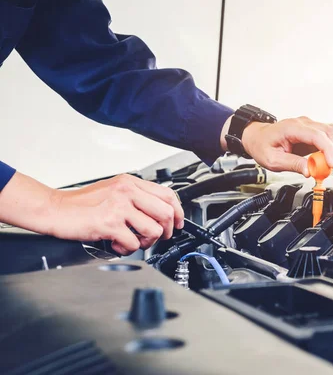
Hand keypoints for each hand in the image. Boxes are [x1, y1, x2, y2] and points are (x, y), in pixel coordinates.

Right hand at [47, 174, 183, 254]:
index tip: (178, 223)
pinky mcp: (109, 224)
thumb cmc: (81, 203)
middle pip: (166, 213)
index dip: (178, 212)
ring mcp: (119, 207)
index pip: (168, 195)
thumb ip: (135, 196)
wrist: (54, 209)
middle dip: (166, 230)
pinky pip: (133, 243)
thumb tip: (159, 211)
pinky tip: (116, 244)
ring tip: (132, 241)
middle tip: (157, 237)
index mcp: (130, 182)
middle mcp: (127, 192)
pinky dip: (126, 249)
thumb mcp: (113, 189)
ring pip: (153, 230)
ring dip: (145, 242)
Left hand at [221, 115, 332, 176]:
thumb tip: (309, 171)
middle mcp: (304, 123)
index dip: (328, 150)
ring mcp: (311, 126)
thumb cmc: (262, 145)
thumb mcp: (272, 160)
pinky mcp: (315, 132)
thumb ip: (292, 164)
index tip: (332, 164)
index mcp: (291, 128)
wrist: (258, 137)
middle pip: (331, 131)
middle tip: (332, 169)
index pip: (317, 135)